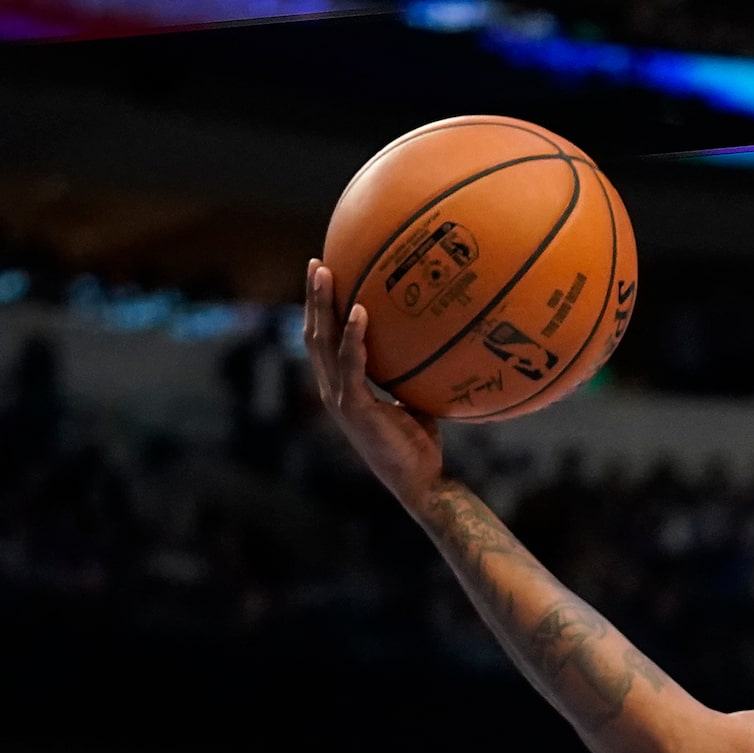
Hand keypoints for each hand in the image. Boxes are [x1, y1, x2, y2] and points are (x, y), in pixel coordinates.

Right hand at [302, 260, 444, 503]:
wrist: (421, 483)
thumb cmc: (419, 444)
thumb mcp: (413, 399)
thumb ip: (410, 373)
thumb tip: (434, 341)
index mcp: (341, 386)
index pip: (323, 340)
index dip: (319, 308)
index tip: (323, 274)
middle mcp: (333, 389)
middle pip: (314, 333)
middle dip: (313, 296)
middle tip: (317, 261)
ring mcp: (339, 398)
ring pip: (322, 342)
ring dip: (323, 305)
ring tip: (327, 272)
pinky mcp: (355, 408)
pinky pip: (352, 364)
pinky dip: (354, 336)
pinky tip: (361, 310)